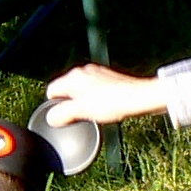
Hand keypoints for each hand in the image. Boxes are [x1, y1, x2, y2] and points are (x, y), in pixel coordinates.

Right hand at [45, 65, 168, 125]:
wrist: (139, 97)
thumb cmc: (113, 102)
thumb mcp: (82, 111)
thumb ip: (62, 114)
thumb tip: (51, 118)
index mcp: (74, 77)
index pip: (51, 91)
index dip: (53, 107)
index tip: (61, 118)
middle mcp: (84, 71)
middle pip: (66, 90)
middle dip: (70, 105)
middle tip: (79, 118)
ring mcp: (97, 73)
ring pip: (81, 90)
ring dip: (83, 102)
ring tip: (93, 114)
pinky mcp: (108, 78)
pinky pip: (94, 90)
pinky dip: (95, 99)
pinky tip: (104, 108)